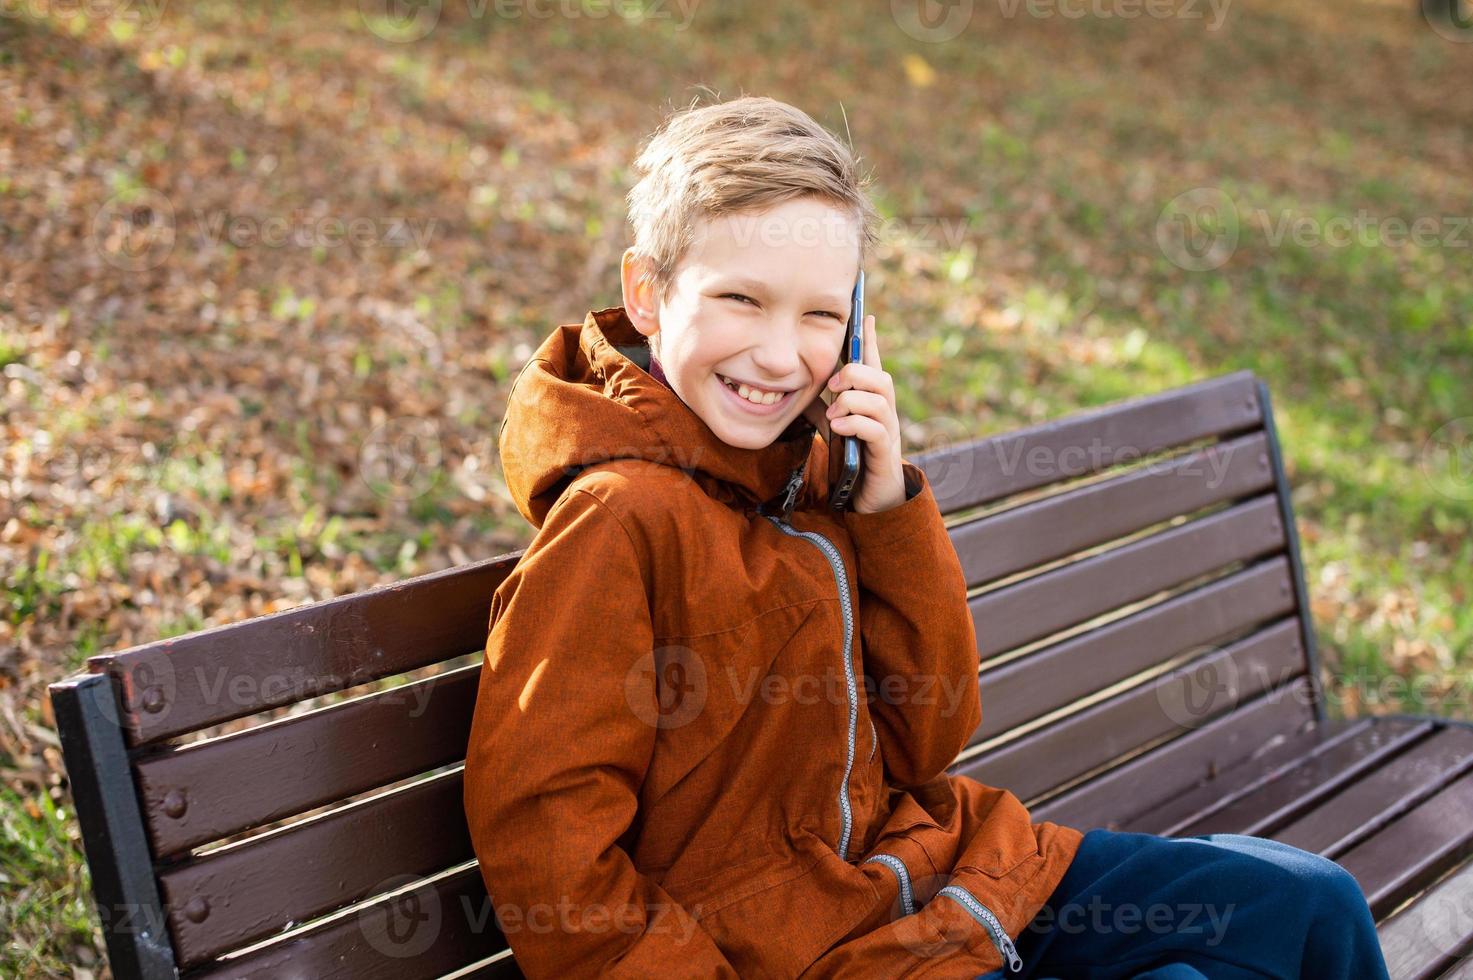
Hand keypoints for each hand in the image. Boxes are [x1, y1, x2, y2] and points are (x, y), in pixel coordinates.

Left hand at [821, 313, 905, 514]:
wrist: (870, 498)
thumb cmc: (852, 458)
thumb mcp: (833, 425)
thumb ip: (822, 405)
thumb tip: (796, 385)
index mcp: (871, 403)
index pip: (873, 364)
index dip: (870, 339)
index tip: (864, 314)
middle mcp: (885, 413)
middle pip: (880, 377)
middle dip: (855, 373)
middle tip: (832, 384)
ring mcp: (888, 432)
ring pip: (880, 400)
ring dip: (851, 400)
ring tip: (833, 412)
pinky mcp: (885, 453)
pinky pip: (876, 430)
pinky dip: (855, 424)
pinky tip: (837, 428)